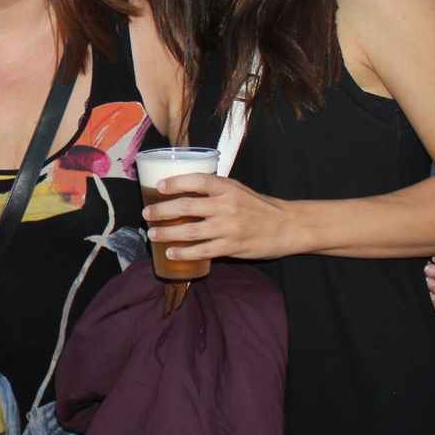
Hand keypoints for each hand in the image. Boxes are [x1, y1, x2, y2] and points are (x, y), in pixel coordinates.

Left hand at [142, 172, 292, 260]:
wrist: (287, 226)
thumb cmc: (258, 207)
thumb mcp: (238, 190)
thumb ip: (215, 189)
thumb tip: (183, 190)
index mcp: (228, 188)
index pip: (198, 180)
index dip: (176, 182)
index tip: (159, 187)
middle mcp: (227, 206)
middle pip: (187, 206)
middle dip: (162, 210)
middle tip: (147, 213)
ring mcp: (229, 228)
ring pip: (191, 231)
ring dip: (167, 233)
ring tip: (153, 233)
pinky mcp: (232, 247)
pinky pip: (203, 251)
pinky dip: (184, 253)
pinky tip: (170, 253)